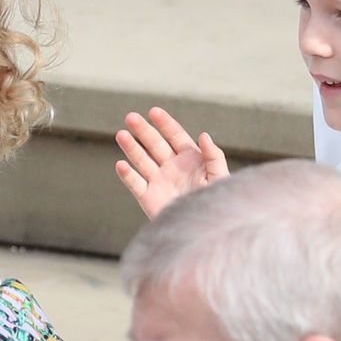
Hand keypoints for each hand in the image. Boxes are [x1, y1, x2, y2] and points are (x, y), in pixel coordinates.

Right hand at [113, 108, 227, 217]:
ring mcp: (158, 181)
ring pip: (141, 160)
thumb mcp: (219, 177)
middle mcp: (171, 166)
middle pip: (154, 144)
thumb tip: (204, 135)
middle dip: (143, 130)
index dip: (165, 123)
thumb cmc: (216, 202)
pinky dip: (127, 175)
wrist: (202, 228)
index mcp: (189, 158)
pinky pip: (135, 183)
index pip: (175, 135)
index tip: (154, 112)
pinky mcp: (148, 197)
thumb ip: (213, 156)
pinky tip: (120, 165)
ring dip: (131, 147)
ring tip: (121, 135)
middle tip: (131, 117)